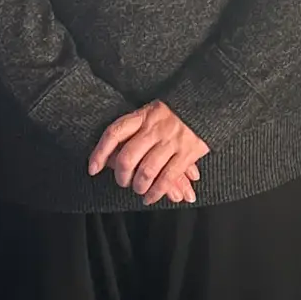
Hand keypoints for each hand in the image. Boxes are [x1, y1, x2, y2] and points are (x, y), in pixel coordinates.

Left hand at [89, 101, 207, 205]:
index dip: (100, 153)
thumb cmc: (175, 112)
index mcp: (143, 115)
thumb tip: (112, 156)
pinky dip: (157, 192)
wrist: (208, 102)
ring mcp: (171, 140)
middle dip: (122, 176)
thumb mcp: (152, 111)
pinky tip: (151, 197)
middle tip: (123, 182)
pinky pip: (167, 177)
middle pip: (128, 157)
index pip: (114, 133)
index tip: (93, 168)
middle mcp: (154, 128)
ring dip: (139, 186)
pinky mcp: (188, 152)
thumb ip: (136, 128)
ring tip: (139, 190)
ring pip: (146, 171)